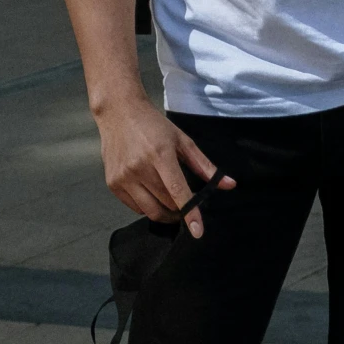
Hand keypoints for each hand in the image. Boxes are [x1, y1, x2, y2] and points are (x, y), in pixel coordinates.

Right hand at [95, 96, 233, 235]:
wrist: (118, 111)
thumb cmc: (153, 126)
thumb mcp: (182, 140)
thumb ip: (205, 165)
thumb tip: (230, 185)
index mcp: (160, 155)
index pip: (178, 192)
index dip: (190, 213)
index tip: (198, 232)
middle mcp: (139, 167)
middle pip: (166, 204)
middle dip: (180, 209)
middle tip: (185, 202)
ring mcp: (123, 176)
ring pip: (151, 211)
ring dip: (165, 212)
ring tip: (170, 201)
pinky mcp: (112, 183)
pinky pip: (136, 208)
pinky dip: (147, 207)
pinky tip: (151, 193)